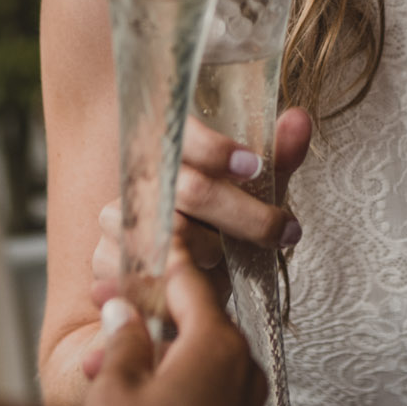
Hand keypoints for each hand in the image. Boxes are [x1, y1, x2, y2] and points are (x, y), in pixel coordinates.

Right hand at [80, 253, 268, 405]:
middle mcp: (244, 375)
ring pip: (200, 364)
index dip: (152, 269)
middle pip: (196, 324)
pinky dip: (176, 392)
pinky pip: (209, 399)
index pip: (189, 282)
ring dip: (156, 359)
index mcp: (218, 347)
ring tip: (105, 373)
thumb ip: (123, 340)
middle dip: (147, 320)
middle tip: (107, 320)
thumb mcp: (115, 389)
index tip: (131, 264)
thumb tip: (125, 315)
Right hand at [90, 108, 311, 290]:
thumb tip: (300, 120)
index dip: (216, 148)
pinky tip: (202, 285)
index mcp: (167, 146)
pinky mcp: (107, 259)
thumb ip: (275, 159)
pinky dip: (185, 282)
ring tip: (228, 260)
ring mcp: (116, 218)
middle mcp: (138, 177)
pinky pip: (151, 274)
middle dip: (243, 215)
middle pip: (189, 189)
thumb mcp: (249, 194)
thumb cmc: (215, 227)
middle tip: (279, 230)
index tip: (253, 167)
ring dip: (213, 252)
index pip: (182, 132)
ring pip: (174, 234)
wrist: (173, 279)